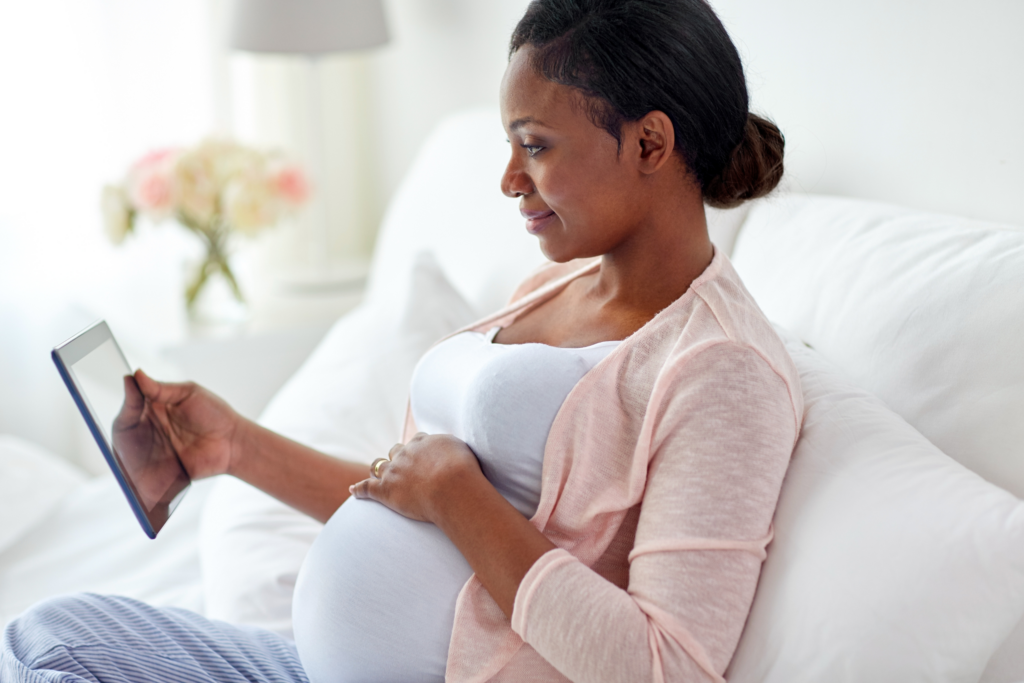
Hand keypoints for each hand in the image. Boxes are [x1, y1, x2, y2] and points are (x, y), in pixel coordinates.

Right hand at [126, 369, 243, 479]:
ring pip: (128, 451)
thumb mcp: (190, 394)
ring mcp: (154, 449)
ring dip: (126, 451)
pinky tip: (134, 468)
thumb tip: (137, 375)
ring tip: (129, 447)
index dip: (129, 398)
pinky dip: (134, 471)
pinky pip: (141, 472)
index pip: (133, 403)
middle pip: (125, 428)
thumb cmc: (215, 414)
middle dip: (125, 427)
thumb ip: (162, 389)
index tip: (130, 388)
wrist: (234, 443)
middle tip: (131, 423)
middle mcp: (151, 427)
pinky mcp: (159, 468)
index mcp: (156, 407)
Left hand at [349, 433, 485, 522]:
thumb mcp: (464, 451)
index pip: (418, 441)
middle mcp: (406, 453)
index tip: (423, 453)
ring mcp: (394, 471)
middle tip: (403, 465)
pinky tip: (353, 490)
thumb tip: (458, 450)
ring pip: (380, 466)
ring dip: (380, 470)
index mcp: (425, 442)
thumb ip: (456, 449)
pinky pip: (367, 488)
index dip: (419, 448)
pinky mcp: (385, 490)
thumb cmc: (464, 470)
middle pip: (397, 451)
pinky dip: (359, 489)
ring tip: (379, 475)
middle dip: (398, 456)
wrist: (452, 486)